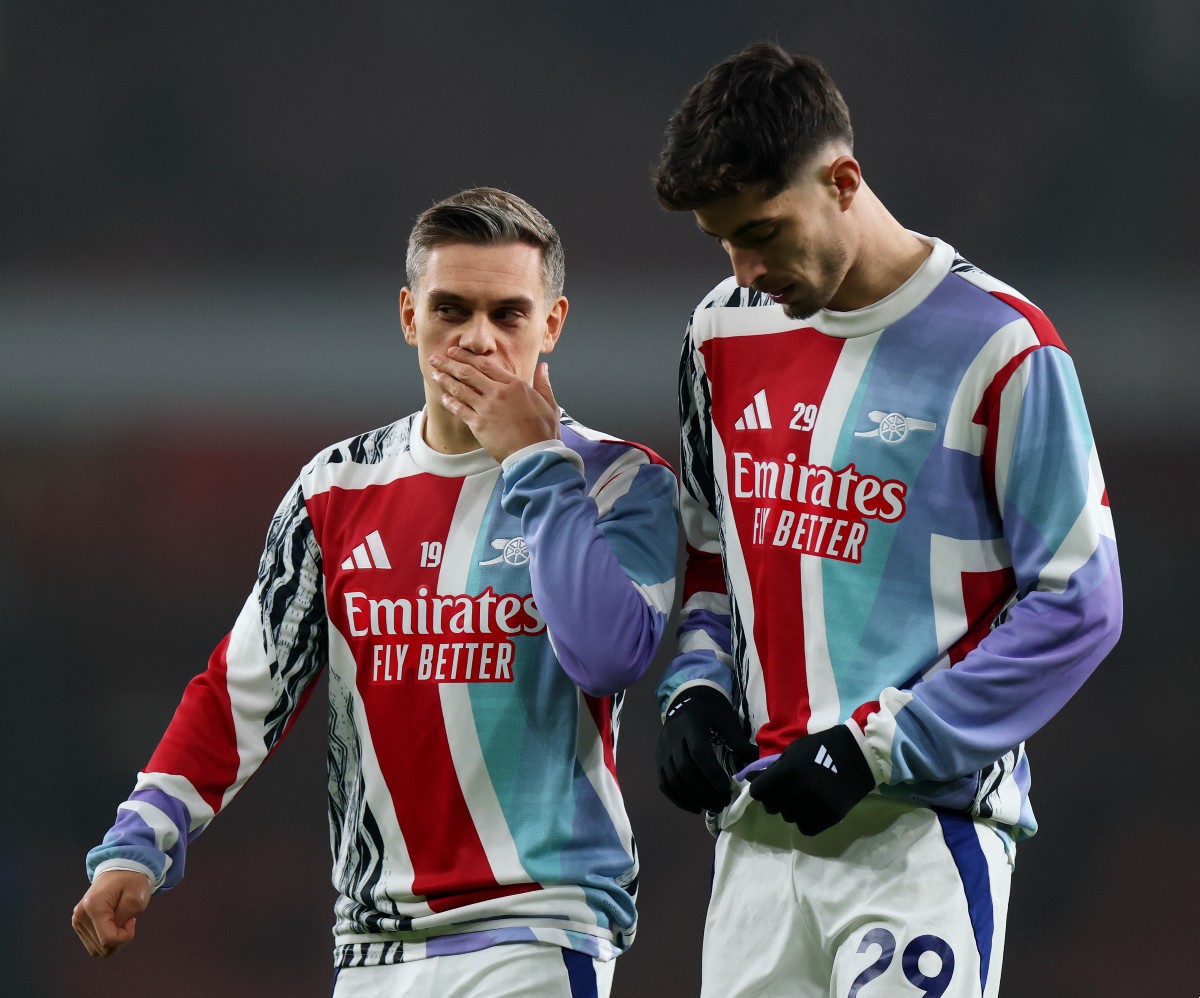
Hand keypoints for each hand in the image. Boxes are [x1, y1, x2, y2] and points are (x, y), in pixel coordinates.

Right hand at [71, 869, 152, 957]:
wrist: (121, 868)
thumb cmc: (131, 881)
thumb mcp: (136, 898)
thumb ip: (124, 921)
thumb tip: (110, 939)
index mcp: (93, 906)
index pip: (108, 940)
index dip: (126, 936)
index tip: (132, 920)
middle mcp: (80, 915)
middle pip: (103, 948)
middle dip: (120, 938)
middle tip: (127, 918)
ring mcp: (77, 920)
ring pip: (97, 950)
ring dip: (113, 940)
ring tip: (120, 919)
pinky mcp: (79, 924)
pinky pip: (94, 945)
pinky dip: (107, 938)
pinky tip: (113, 922)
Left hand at [430, 349, 560, 461]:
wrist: (535, 454)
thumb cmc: (544, 431)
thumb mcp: (549, 403)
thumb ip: (543, 383)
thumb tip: (544, 367)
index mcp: (514, 385)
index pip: (485, 364)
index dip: (466, 356)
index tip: (455, 351)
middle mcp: (498, 393)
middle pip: (468, 373)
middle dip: (449, 363)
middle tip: (436, 358)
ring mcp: (487, 409)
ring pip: (460, 389)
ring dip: (445, 380)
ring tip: (434, 373)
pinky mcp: (479, 425)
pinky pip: (460, 410)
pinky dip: (450, 402)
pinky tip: (443, 396)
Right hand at [656, 686, 757, 812]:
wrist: (686, 697)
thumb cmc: (710, 709)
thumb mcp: (727, 718)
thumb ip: (739, 741)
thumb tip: (756, 763)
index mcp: (691, 724)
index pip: (699, 753)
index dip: (712, 773)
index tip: (726, 788)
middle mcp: (673, 737)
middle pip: (685, 769)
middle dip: (704, 790)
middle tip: (723, 802)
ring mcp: (663, 749)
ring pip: (673, 780)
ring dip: (692, 797)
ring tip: (711, 806)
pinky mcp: (659, 758)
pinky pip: (664, 783)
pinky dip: (678, 798)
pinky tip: (694, 806)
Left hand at [747, 724, 875, 834]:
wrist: (858, 755)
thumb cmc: (820, 748)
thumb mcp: (793, 752)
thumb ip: (772, 768)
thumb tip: (749, 779)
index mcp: (787, 771)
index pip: (758, 792)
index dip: (761, 789)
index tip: (768, 786)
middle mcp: (798, 791)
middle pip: (772, 807)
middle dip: (776, 800)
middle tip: (788, 790)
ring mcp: (814, 806)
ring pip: (788, 819)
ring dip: (792, 810)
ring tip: (804, 796)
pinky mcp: (829, 818)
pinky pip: (806, 829)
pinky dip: (806, 820)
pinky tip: (814, 807)